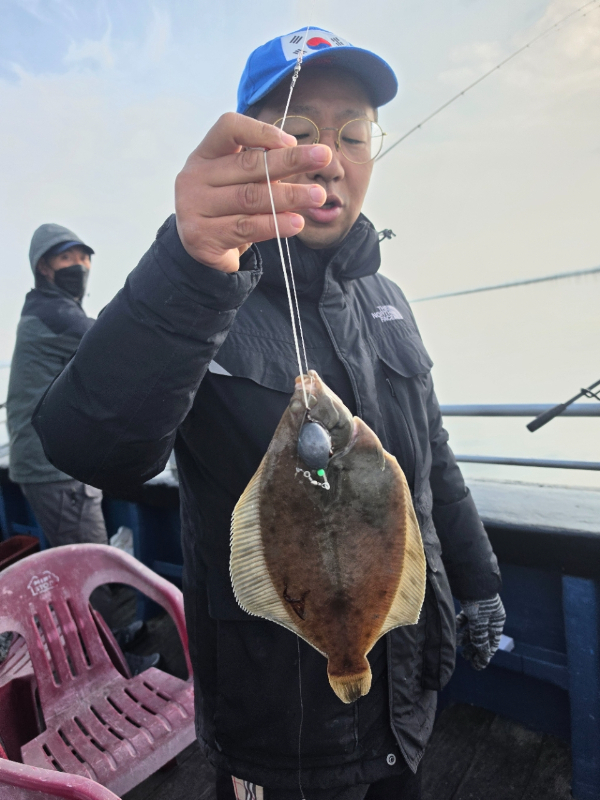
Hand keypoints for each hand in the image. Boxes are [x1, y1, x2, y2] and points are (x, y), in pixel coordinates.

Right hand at [175, 112, 330, 272]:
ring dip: (289, 196)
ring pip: (250, 198)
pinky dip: (275, 225)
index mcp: (203, 155)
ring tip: (317, 196)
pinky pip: (246, 228)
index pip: (228, 128)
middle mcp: (193, 178)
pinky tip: (296, 223)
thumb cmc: (225, 208)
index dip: (262, 131)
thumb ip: (260, 168)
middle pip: (247, 164)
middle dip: (290, 160)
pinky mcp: (202, 238)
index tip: (292, 140)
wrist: (196, 249)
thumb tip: (300, 156)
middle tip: (324, 157)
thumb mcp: (236, 181)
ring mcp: (194, 208)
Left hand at [456, 594, 505, 669]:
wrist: (471, 575)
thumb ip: (480, 637)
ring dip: (466, 637)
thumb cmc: (479, 600)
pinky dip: (460, 625)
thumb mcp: (480, 621)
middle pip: (482, 636)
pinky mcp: (469, 604)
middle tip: (466, 658)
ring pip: (472, 628)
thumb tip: (483, 655)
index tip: (477, 665)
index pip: (492, 642)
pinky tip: (453, 631)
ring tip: (458, 645)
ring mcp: (479, 610)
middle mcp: (490, 616)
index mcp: (497, 620)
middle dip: (474, 648)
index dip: (485, 654)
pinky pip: (465, 619)